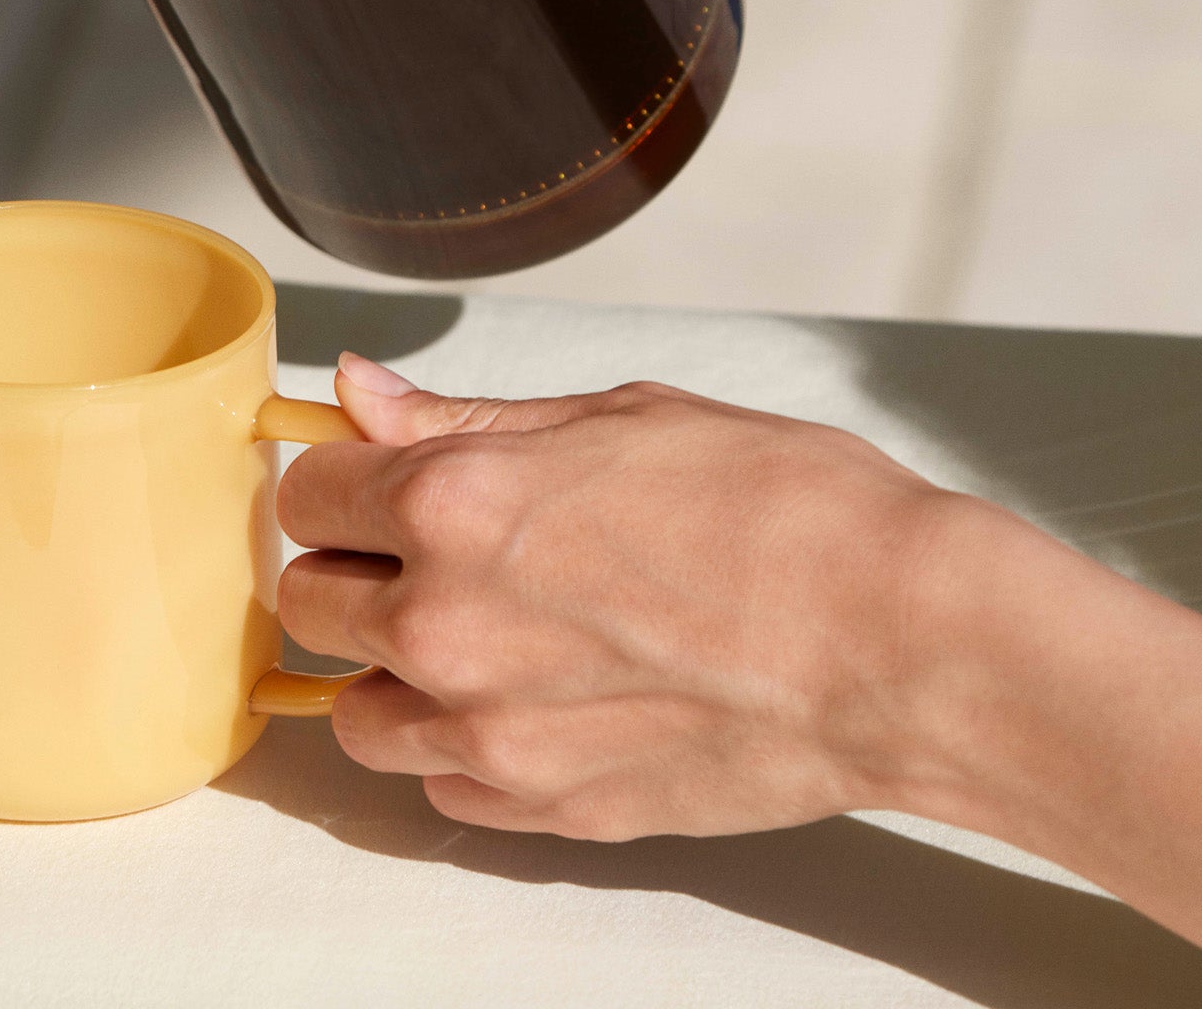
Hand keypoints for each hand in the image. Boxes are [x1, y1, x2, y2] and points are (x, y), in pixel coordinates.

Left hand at [283, 353, 1201, 1008]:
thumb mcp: (615, 415)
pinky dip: (458, 742)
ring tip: (477, 629)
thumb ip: (463, 416)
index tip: (371, 476)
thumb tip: (359, 392)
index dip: (338, 477)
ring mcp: (489, 731)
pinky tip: (530, 695)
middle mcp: (446, 623)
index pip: (305, 493)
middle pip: (308, 600)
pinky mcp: (541, 809)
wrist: (896, 641)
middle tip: (427, 546)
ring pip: (354, 711)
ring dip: (389, 667)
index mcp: (456, 503)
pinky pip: (438, 782)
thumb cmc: (782, 508)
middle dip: (352, 565)